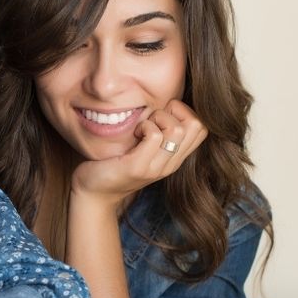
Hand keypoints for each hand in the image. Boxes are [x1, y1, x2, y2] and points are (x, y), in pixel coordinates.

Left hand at [71, 99, 207, 207]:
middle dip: (176, 111)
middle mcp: (171, 164)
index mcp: (175, 158)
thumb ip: (158, 133)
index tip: (162, 115)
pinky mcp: (138, 167)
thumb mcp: (144, 149)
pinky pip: (154, 136)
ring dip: (158, 118)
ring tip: (142, 127)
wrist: (94, 194)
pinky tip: (134, 134)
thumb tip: (165, 104)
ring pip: (177, 129)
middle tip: (153, 118)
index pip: (203, 128)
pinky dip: (144, 126)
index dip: (185, 112)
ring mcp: (156, 168)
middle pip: (197, 125)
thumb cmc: (115, 164)